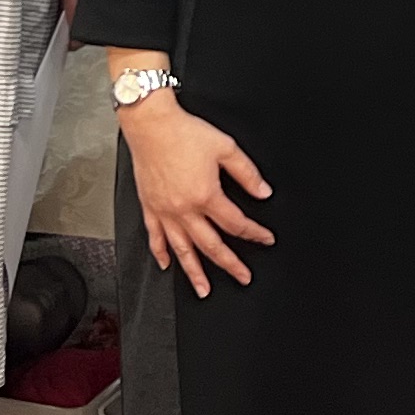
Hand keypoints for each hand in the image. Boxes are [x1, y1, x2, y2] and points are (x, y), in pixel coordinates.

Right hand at [119, 86, 273, 297]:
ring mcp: (165, 211)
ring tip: (204, 289)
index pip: (236, 223)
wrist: (151, 124)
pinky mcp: (149, 207)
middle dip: (230, 264)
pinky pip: (155, 237)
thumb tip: (263, 192)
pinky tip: (167, 265)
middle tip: (243, 277)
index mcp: (206, 195)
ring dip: (194, 272)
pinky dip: (161, 253)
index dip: (255, 233)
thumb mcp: (225, 148)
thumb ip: (247, 173)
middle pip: (212, 246)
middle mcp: (184, 209)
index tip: (265, 238)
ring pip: (182, 250)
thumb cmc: (184, 132)